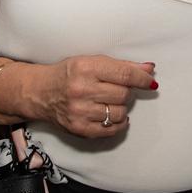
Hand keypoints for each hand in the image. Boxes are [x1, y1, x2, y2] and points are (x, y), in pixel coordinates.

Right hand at [21, 56, 156, 138]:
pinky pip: (110, 130)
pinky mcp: (79, 128)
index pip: (124, 74)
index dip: (142, 78)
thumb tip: (149, 69)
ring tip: (110, 101)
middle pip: (123, 94)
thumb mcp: (92, 61)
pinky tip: (113, 116)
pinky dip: (118, 123)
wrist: (41, 92)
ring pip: (119, 112)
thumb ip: (122, 66)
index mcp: (86, 68)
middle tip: (116, 89)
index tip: (151, 81)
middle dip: (126, 91)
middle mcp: (82, 90)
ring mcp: (80, 111)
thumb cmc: (70, 74)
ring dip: (121, 107)